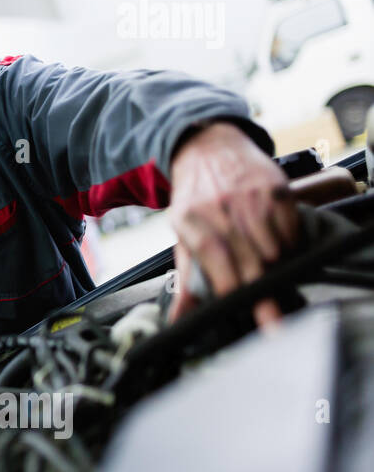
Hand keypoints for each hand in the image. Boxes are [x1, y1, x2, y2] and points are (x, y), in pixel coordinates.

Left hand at [167, 122, 298, 325]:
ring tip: (266, 265)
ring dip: (275, 267)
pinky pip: (291, 230)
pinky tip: (276, 239)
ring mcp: (249, 197)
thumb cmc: (193, 199)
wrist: (207, 148)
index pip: (215, 260)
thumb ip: (185, 278)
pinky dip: (289, 243)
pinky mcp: (275, 189)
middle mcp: (220, 208)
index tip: (247, 312)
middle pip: (249, 261)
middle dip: (263, 295)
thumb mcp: (180, 234)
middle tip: (275, 322)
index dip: (233, 288)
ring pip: (274, 249)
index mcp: (190, 222)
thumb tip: (179, 320)